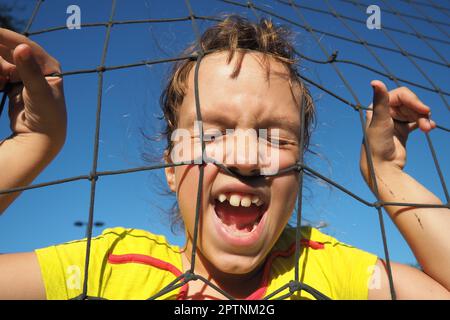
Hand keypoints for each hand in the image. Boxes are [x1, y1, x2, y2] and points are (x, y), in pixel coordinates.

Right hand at [0, 28, 65, 148]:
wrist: (41, 138)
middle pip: (9, 51)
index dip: (4, 37)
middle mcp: (37, 67)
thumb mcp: (38, 92)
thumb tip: (22, 47)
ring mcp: (24, 76)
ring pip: (1, 62)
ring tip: (2, 84)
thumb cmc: (47, 116)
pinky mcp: (13, 85)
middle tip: (1, 76)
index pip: (24, 45)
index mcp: (48, 65)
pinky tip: (0, 86)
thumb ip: (29, 71)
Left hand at [360, 80, 435, 183]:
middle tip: (426, 123)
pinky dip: (424, 123)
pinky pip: (416, 122)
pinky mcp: (402, 131)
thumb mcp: (380, 120)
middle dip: (420, 112)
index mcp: (377, 107)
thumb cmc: (377, 144)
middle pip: (410, 103)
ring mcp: (394, 122)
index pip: (401, 95)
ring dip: (423, 119)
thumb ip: (380, 100)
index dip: (414, 100)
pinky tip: (430, 128)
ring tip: (427, 129)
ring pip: (415, 112)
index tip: (424, 110)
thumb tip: (375, 81)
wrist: (381, 168)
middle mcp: (385, 112)